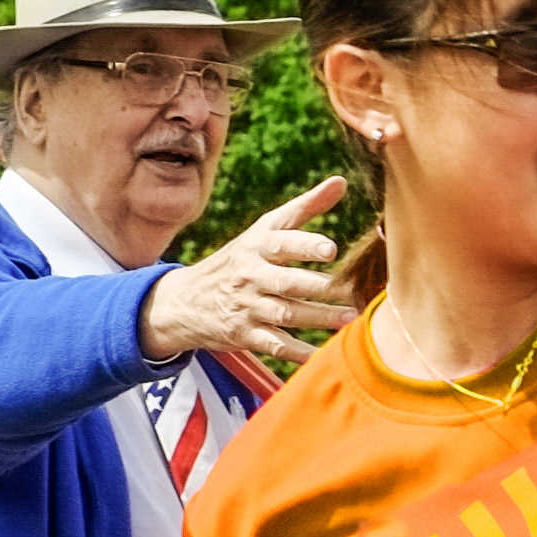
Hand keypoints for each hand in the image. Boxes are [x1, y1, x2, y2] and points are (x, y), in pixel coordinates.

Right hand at [145, 176, 355, 369]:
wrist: (185, 301)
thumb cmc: (239, 259)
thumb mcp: (263, 229)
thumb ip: (304, 207)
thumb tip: (341, 181)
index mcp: (257, 247)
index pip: (281, 243)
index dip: (305, 245)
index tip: (332, 247)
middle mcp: (251, 276)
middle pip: (286, 282)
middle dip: (318, 286)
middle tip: (352, 289)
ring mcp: (248, 307)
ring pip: (285, 314)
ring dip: (318, 318)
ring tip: (350, 317)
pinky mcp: (246, 335)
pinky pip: (275, 345)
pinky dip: (297, 352)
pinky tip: (322, 355)